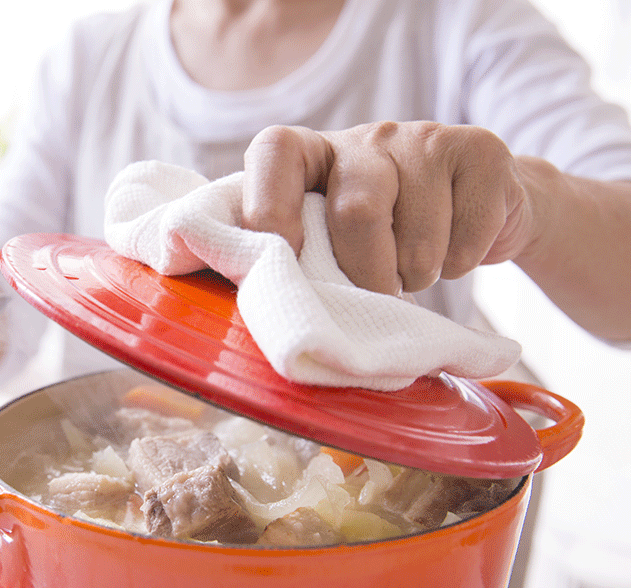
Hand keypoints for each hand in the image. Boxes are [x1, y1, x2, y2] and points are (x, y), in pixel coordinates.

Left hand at [241, 122, 533, 294]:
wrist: (478, 212)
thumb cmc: (385, 239)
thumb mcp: (333, 240)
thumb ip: (299, 255)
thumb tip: (263, 290)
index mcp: (316, 154)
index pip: (275, 152)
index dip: (271, 204)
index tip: (287, 256)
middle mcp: (368, 137)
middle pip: (357, 212)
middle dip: (367, 274)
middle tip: (377, 293)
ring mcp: (427, 137)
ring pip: (418, 242)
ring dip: (417, 277)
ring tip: (416, 267)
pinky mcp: (481, 151)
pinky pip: (467, 242)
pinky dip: (461, 266)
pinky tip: (456, 248)